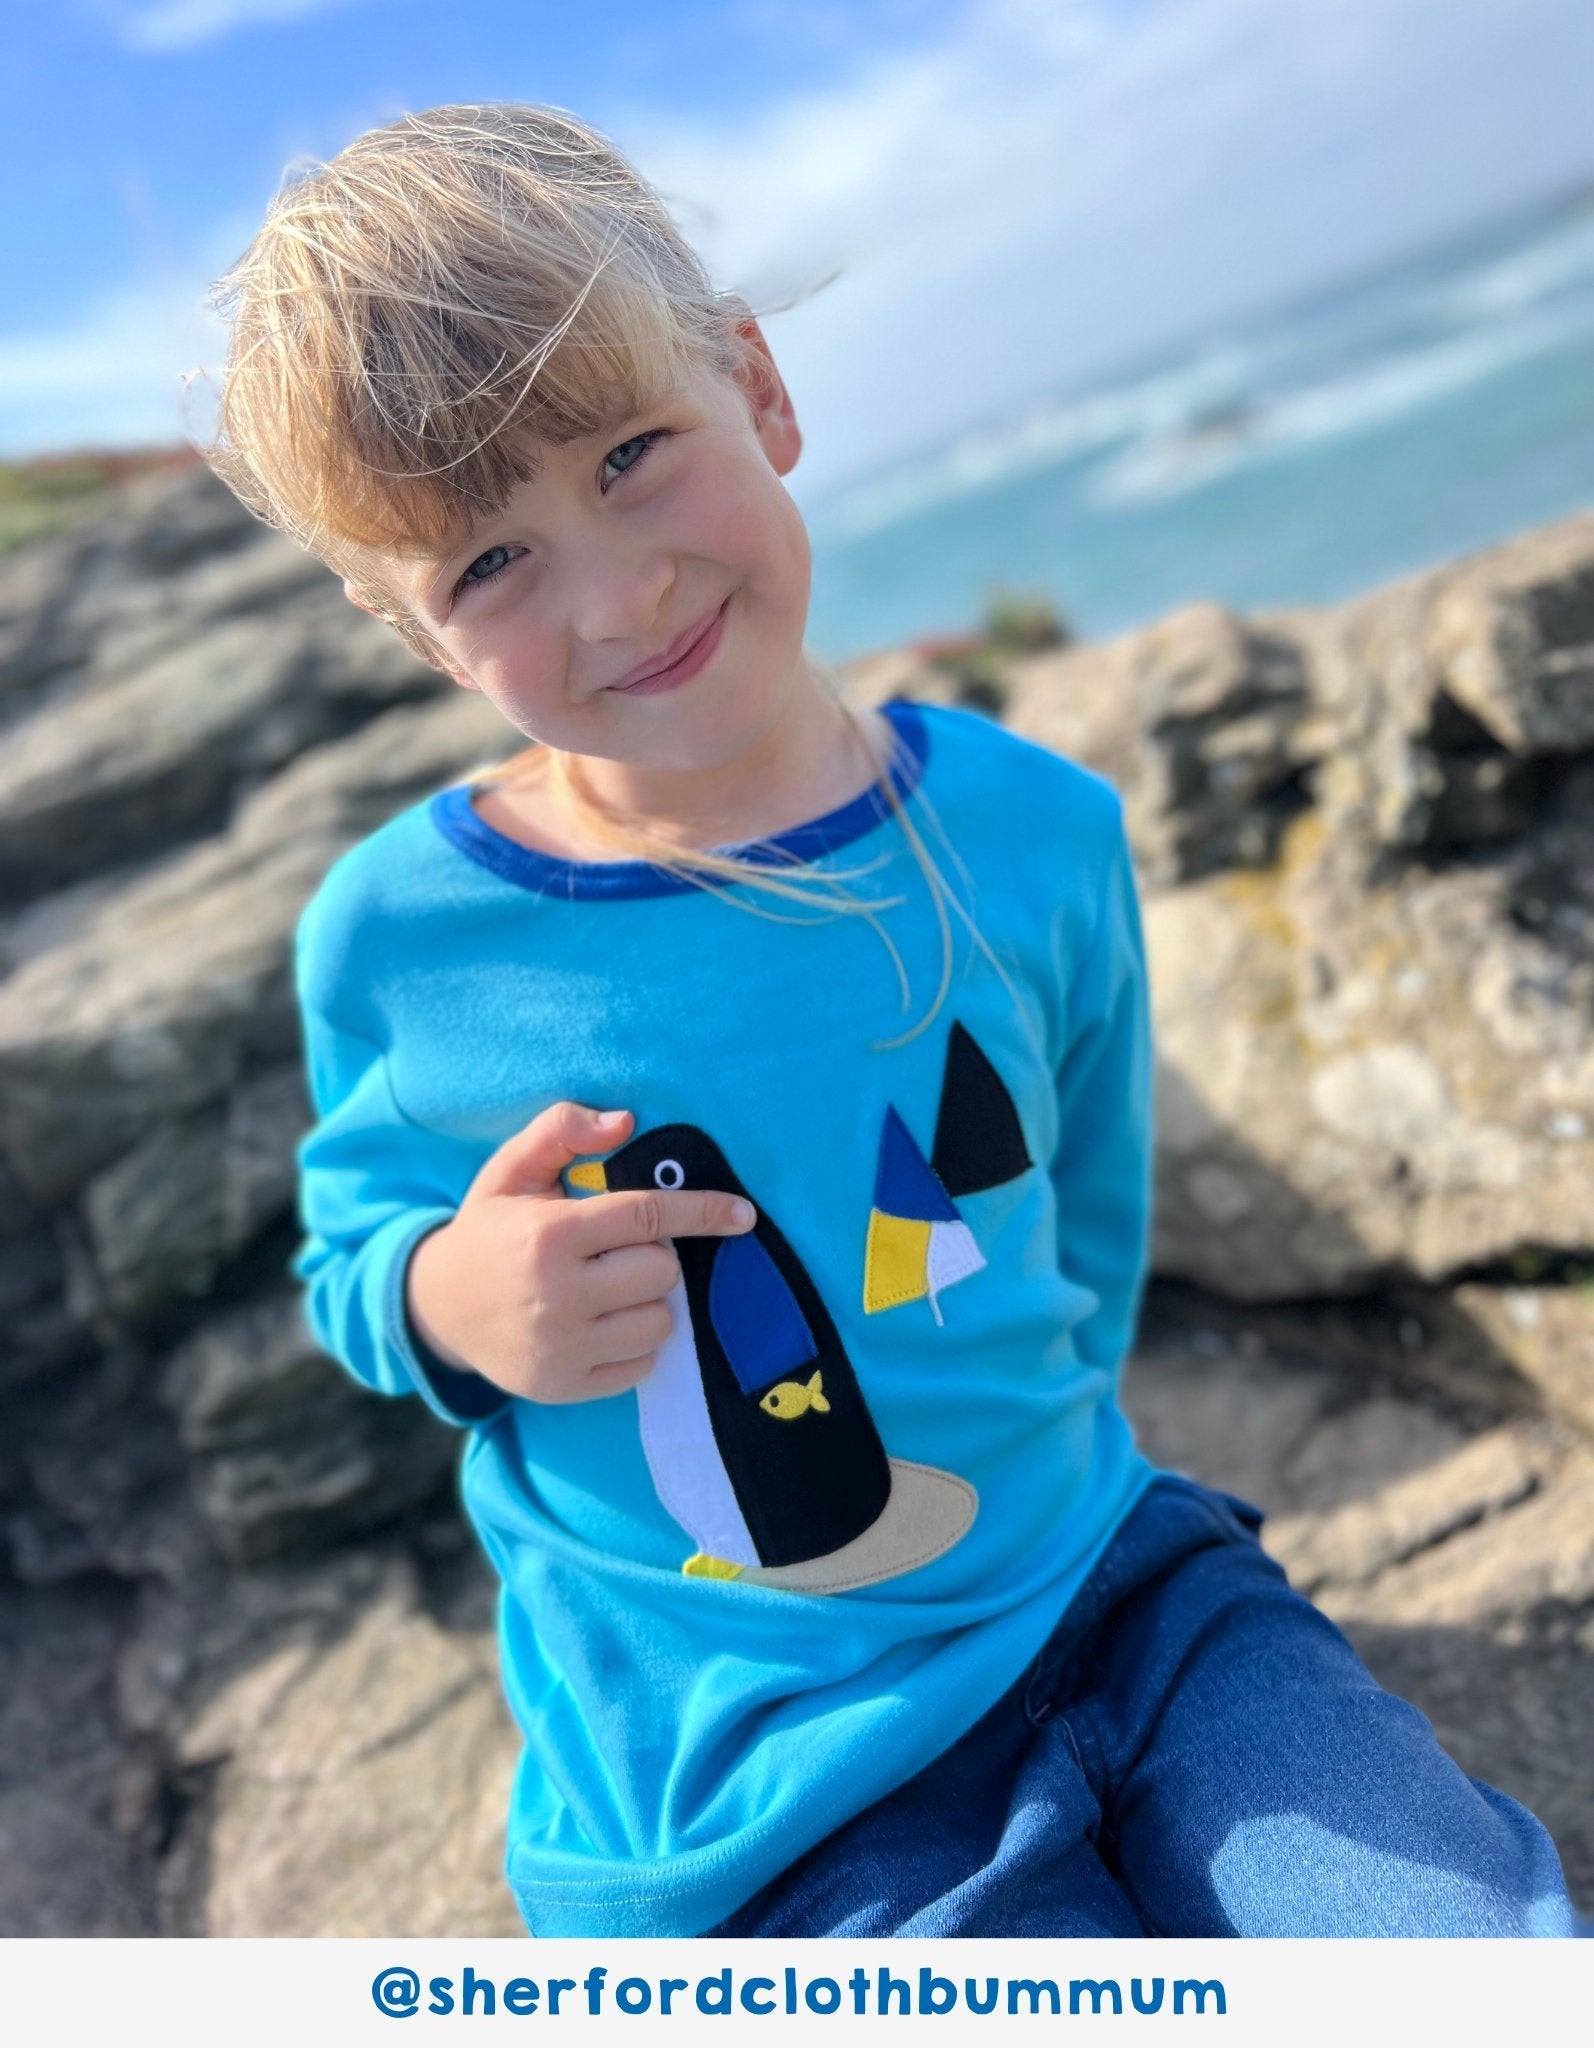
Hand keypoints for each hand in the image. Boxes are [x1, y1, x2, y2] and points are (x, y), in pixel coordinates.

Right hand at [404, 1101, 754, 1402]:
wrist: (439, 1308)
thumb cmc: (491, 1229)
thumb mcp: (512, 1169)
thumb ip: (562, 1130)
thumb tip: (626, 1121)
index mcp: (549, 1234)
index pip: (648, 1216)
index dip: (703, 1211)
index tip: (744, 1214)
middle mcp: (556, 1295)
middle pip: (660, 1270)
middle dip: (652, 1254)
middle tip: (615, 1251)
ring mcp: (561, 1348)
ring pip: (660, 1322)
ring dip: (648, 1300)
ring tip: (609, 1288)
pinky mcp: (565, 1388)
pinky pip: (642, 1366)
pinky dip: (635, 1343)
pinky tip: (600, 1324)